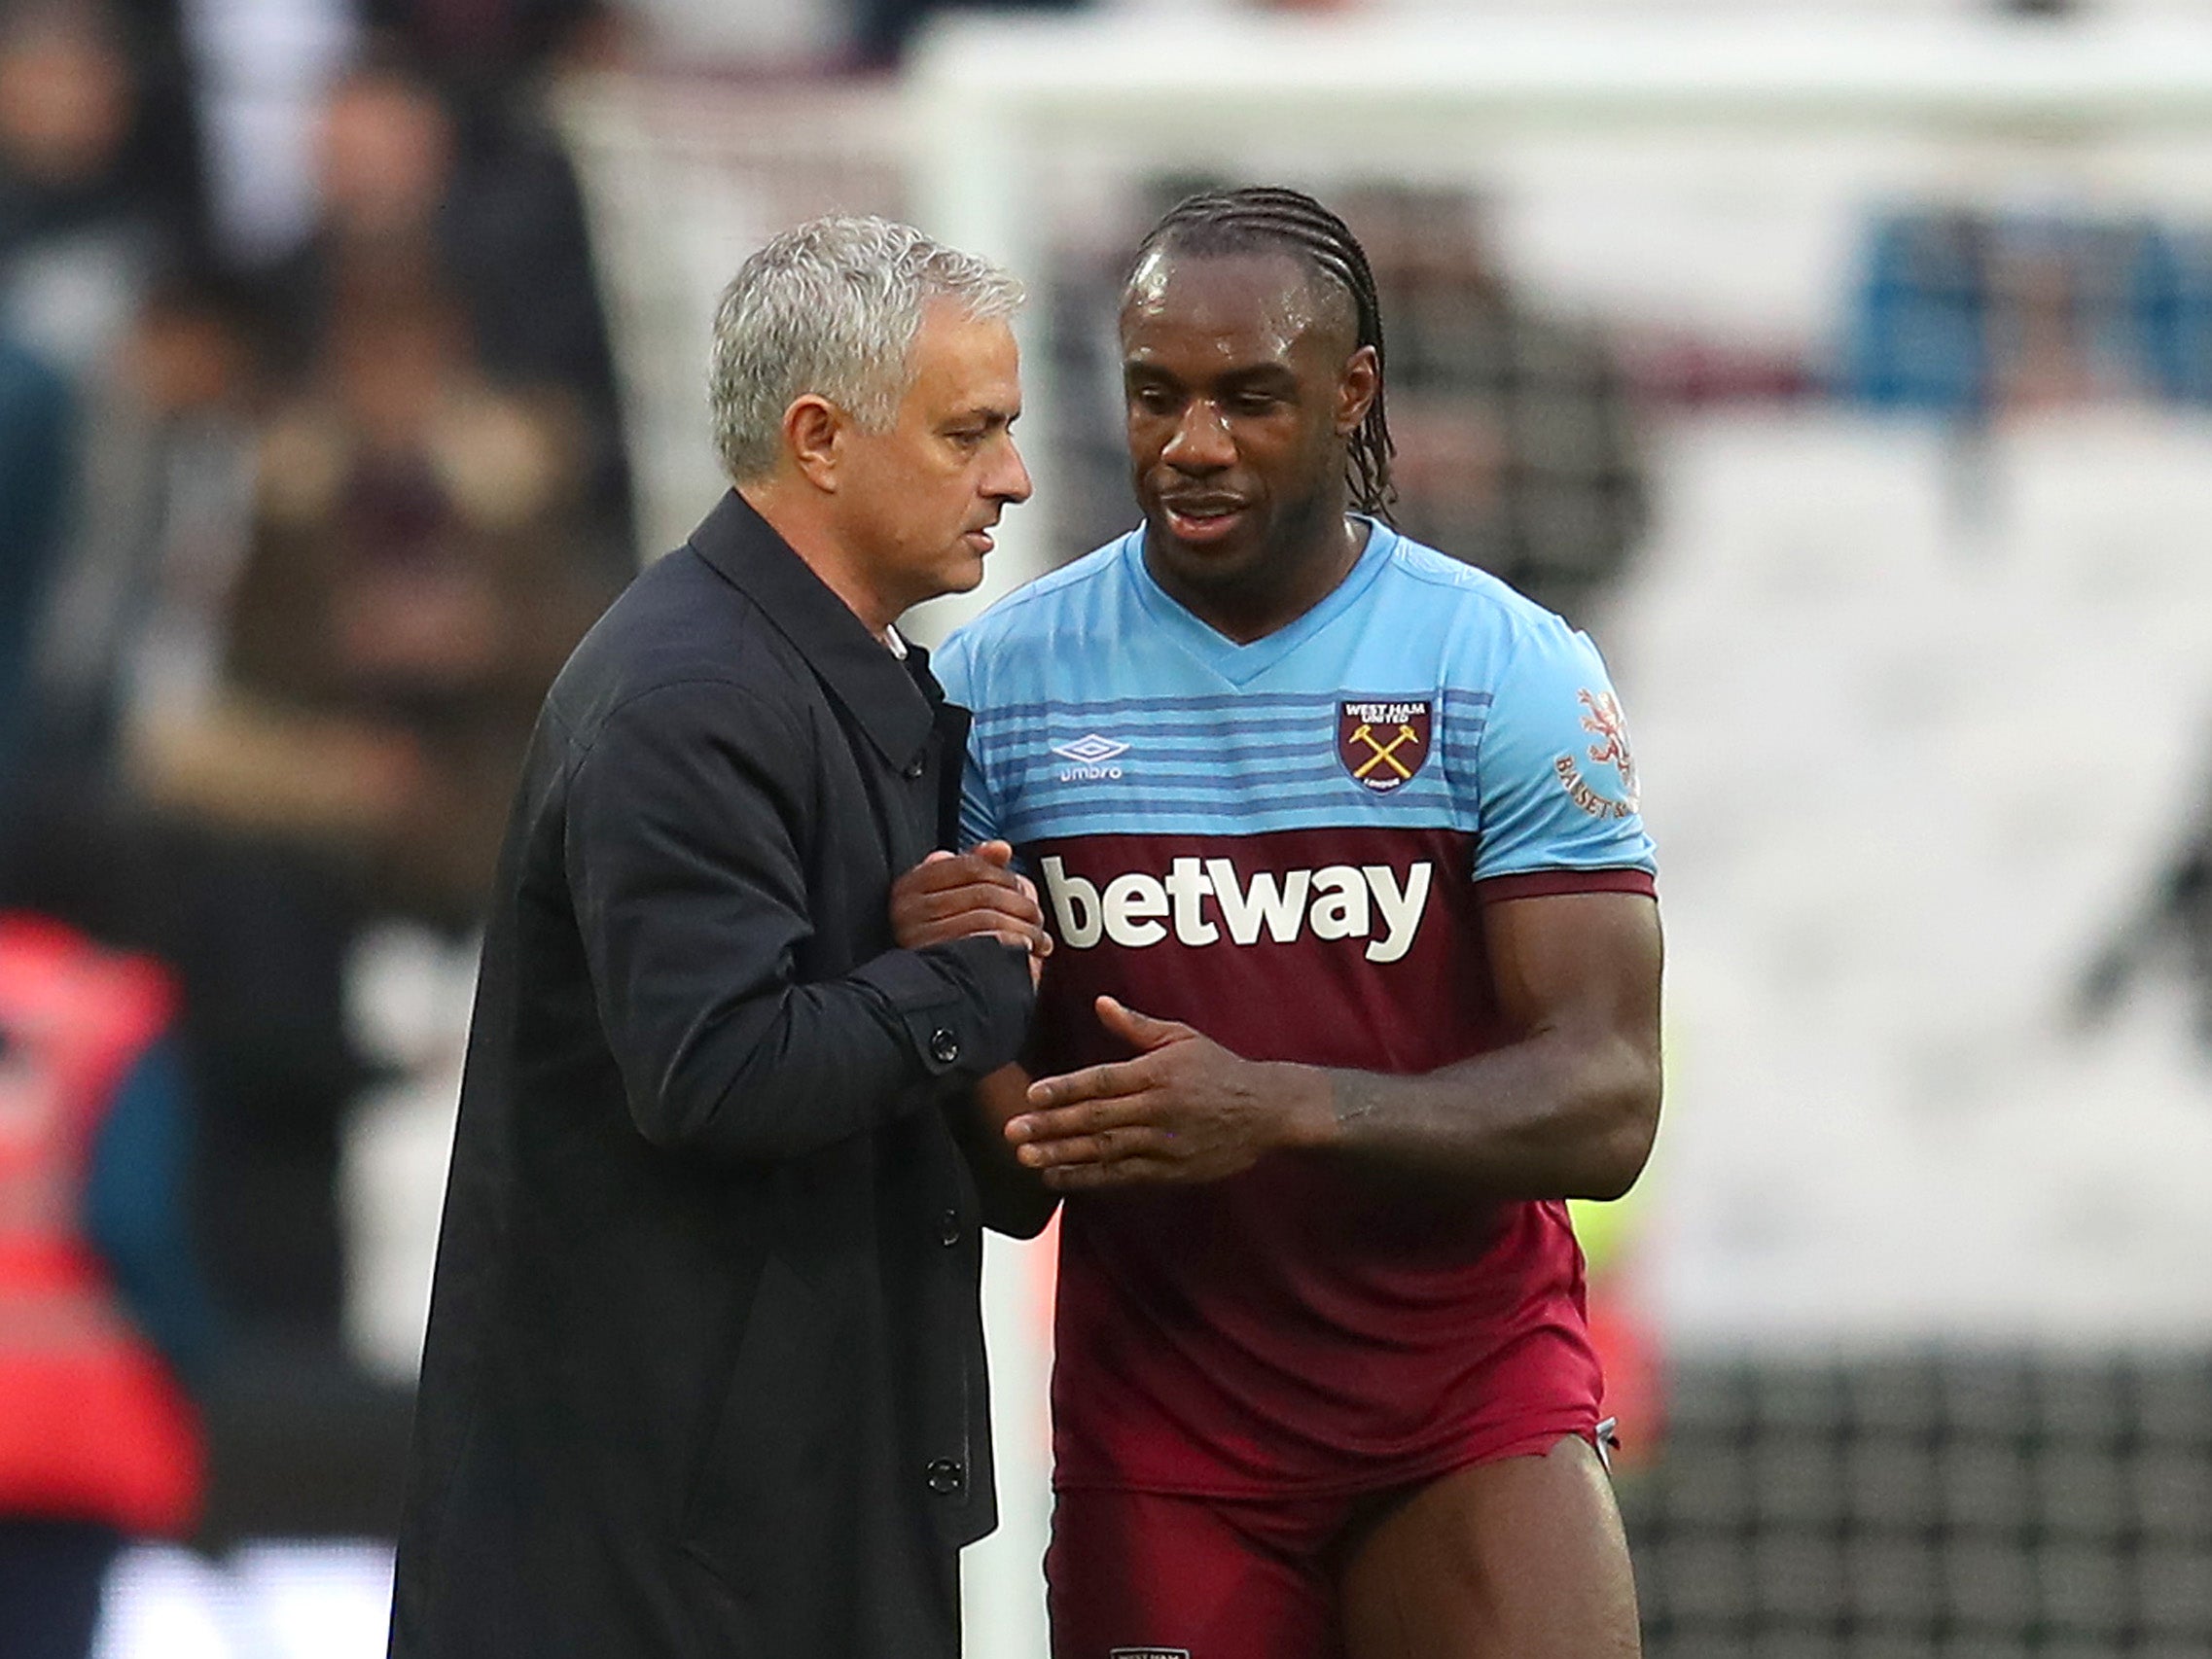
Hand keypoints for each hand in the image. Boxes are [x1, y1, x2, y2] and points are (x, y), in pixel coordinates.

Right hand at [892, 840, 1051, 981]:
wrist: (931, 1006)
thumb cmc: (946, 950)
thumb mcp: (953, 903)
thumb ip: (974, 870)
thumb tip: (1001, 848)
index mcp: (909, 888)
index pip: (968, 866)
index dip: (1004, 875)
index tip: (1021, 888)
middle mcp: (907, 909)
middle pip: (983, 890)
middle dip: (1019, 902)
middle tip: (1036, 917)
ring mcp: (920, 936)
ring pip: (988, 913)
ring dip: (1023, 925)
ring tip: (1038, 939)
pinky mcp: (938, 959)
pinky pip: (989, 938)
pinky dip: (1016, 941)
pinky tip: (1027, 950)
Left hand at [1007, 997, 1333, 1190]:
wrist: (1266, 1111)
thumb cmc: (1220, 1069)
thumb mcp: (1182, 1037)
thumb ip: (1136, 1026)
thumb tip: (1100, 1002)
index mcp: (1158, 1073)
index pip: (1104, 1080)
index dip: (1067, 1089)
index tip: (1033, 1095)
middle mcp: (1158, 1109)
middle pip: (1097, 1118)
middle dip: (1051, 1126)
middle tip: (1012, 1131)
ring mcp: (1164, 1143)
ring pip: (1105, 1151)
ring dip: (1063, 1155)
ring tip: (1026, 1158)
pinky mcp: (1170, 1170)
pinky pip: (1123, 1175)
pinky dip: (1089, 1178)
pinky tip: (1058, 1177)